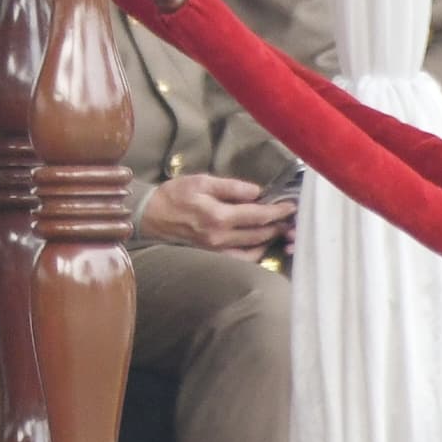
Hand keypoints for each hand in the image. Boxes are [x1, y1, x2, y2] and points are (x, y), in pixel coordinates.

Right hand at [142, 173, 297, 255]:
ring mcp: (216, 250)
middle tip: (290, 217)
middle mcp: (220, 237)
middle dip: (278, 225)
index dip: (278, 211)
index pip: (258, 216)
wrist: (150, 217)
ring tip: (278, 228)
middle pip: (259, 234)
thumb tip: (256, 192)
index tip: (291, 206)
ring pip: (253, 250)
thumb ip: (231, 187)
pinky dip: (254, 252)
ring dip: (269, 239)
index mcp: (218, 216)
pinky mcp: (212, 256)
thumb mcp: (202, 181)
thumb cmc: (175, 195)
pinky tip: (259, 242)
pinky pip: (240, 259)